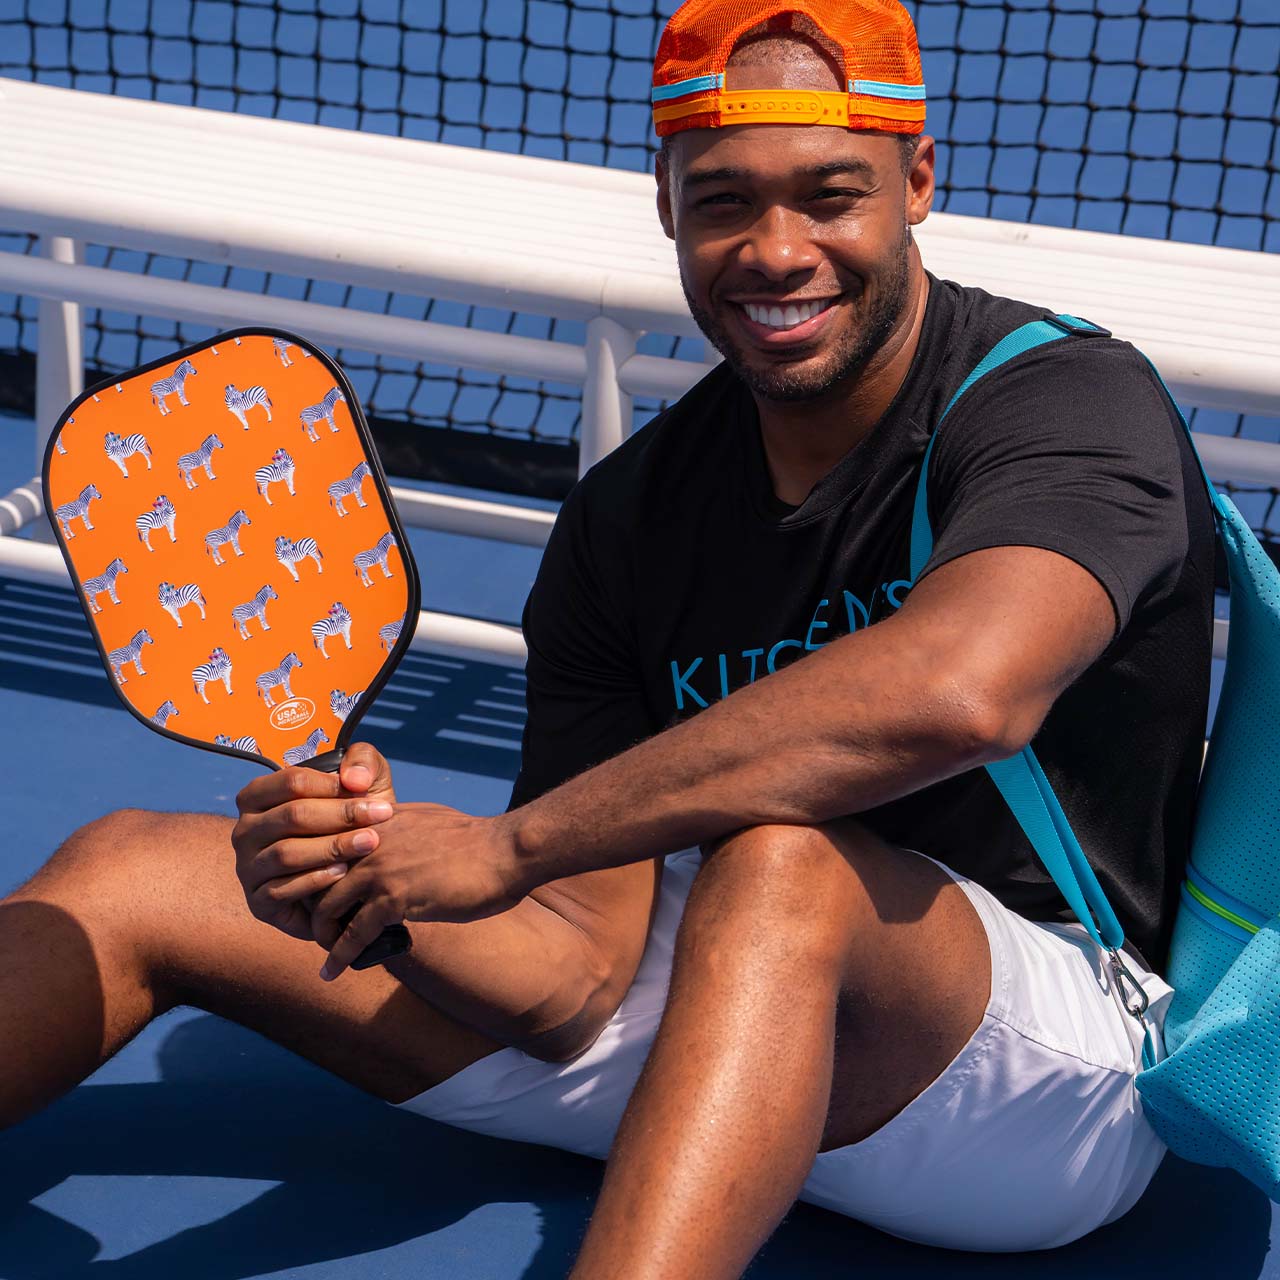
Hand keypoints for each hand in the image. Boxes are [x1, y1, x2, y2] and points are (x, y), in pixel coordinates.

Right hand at [231, 742, 396, 941]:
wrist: (352, 875)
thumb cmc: (352, 822)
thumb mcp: (363, 783)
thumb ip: (362, 762)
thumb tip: (353, 778)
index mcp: (259, 796)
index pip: (291, 782)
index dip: (331, 785)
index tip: (367, 791)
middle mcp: (246, 831)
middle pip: (291, 816)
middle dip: (340, 815)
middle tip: (380, 816)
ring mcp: (247, 868)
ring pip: (286, 854)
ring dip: (332, 847)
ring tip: (368, 843)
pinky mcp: (257, 902)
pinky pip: (281, 891)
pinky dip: (315, 880)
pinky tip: (344, 872)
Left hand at [310, 803, 526, 980]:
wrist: (506, 850)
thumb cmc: (477, 840)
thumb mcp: (427, 820)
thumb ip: (399, 831)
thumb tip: (393, 846)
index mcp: (376, 819)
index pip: (326, 845)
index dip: (316, 872)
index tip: (317, 894)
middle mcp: (369, 840)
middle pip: (315, 875)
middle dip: (312, 905)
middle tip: (319, 927)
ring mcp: (379, 868)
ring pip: (327, 905)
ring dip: (321, 933)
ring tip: (325, 951)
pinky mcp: (393, 897)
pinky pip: (353, 932)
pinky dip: (339, 955)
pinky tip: (332, 970)